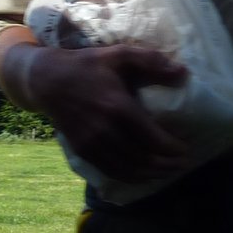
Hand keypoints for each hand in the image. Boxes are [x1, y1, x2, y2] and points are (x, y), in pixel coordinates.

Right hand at [16, 42, 192, 181]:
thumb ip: (150, 60)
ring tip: (167, 171)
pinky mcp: (82, 149)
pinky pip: (111, 170)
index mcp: (117, 106)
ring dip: (152, 174)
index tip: (187, 150)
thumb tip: (183, 73)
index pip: (153, 139)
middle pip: (143, 158)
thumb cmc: (86, 65)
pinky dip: (131, 177)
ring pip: (128, 169)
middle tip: (182, 164)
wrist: (45, 80)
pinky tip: (143, 175)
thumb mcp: (118, 55)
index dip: (173, 149)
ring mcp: (91, 142)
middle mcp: (104, 129)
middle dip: (167, 165)